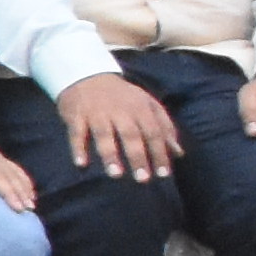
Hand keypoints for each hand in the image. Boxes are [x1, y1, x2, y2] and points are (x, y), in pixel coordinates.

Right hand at [59, 71, 182, 180]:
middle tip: (143, 179)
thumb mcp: (148, 105)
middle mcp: (119, 111)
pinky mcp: (76, 115)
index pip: (153, 133)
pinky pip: (77, 133)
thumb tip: (179, 153)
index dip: (159, 153)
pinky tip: (81, 164)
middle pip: (130, 135)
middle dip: (137, 157)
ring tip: (116, 174)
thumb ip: (164, 127)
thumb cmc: (122, 97)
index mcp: (140, 108)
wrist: (87, 75)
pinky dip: (78, 148)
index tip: (164, 174)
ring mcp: (96, 113)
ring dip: (110, 155)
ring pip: (104, 135)